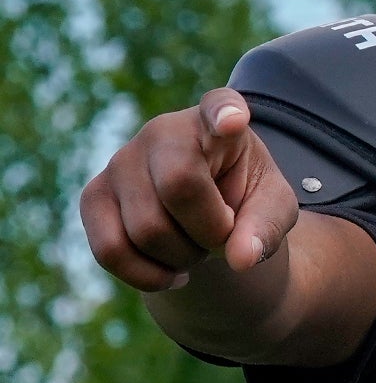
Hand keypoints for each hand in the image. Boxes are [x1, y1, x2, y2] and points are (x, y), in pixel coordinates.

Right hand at [80, 89, 299, 291]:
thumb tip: (242, 258)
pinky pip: (110, 250)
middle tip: (222, 236)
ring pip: (146, 228)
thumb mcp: (273, 209)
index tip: (233, 120)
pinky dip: (147, 276)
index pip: (220, 106)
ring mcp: (122, 160)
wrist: (204, 214)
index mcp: (219, 120)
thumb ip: (266, 228)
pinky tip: (172, 275)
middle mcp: (164, 131)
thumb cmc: (245, 199)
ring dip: (182, 258)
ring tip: (197, 247)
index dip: (224, 112)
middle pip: (179, 185)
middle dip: (209, 230)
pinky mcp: (94, 195)